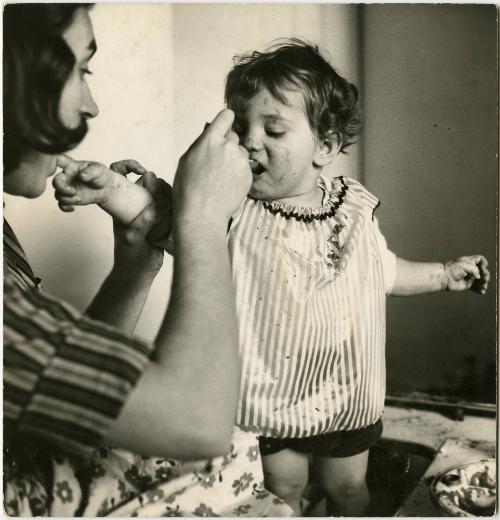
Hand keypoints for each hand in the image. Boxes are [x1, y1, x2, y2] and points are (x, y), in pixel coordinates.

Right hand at [53, 155, 113, 210]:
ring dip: (67, 199)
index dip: (52, 162)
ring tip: (79, 198)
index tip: (55, 168)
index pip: (58, 161)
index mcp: (71, 166)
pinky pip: (61, 204)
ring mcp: (68, 188)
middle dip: (62, 188)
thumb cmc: (101, 175)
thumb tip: (82, 176)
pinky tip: (73, 208)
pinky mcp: (71, 198)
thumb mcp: (99, 170)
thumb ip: (91, 172)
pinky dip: (65, 207)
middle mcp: (67, 177)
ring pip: (58, 194)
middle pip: (56, 182)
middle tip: (73, 192)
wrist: (107, 188)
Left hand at [112, 161, 172, 275]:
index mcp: (121, 201)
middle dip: (158, 184)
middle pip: (149, 180)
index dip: (129, 165)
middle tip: (163, 195)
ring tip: (171, 208)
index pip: (121, 173)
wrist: (139, 271)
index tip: (141, 171)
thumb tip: (164, 202)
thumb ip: (147, 218)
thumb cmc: (129, 254)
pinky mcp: (163, 218)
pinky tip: (178, 214)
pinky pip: (172, 206)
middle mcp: (135, 202)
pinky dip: (177, 207)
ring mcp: (150, 210)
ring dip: (170, 196)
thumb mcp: (135, 236)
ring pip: (163, 192)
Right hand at [173, 109, 250, 228]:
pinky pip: (245, 167)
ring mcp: (241, 161)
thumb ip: (202, 142)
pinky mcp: (249, 174)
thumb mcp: (187, 160)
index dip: (226, 121)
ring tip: (221, 177)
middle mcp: (228, 146)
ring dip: (234, 159)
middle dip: (227, 144)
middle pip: (233, 136)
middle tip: (217, 162)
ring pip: (240, 152)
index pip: (226, 116)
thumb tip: (211, 129)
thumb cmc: (188, 189)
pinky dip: (239, 173)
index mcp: (210, 139)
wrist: (202, 214)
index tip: (224, 126)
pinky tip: (227, 185)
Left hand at [443, 255, 489, 293]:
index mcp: (469, 262)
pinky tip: (482, 291)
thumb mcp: (466, 265)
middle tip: (485, 279)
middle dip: (486, 275)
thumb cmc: (453, 269)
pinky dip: (480, 290)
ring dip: (484, 283)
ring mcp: (469, 278)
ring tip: (483, 286)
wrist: (444, 278)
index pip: (480, 260)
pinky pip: (476, 288)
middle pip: (483, 271)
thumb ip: (475, 269)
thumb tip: (479, 277)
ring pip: (481, 280)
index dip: (484, 263)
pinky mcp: (467, 285)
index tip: (482, 267)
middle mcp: (470, 269)